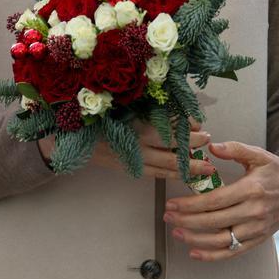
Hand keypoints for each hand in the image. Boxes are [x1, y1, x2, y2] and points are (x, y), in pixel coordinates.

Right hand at [37, 119, 215, 180]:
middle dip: (193, 146)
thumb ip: (145, 105)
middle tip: (209, 140)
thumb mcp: (121, 105)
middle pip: (172, 147)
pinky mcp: (129, 169)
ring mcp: (133, 159)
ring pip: (166, 166)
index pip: (168, 126)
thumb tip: (172, 103)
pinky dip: (171, 175)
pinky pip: (154, 175)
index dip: (186, 124)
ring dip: (188, 167)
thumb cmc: (95, 117)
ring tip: (206, 167)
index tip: (199, 121)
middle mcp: (136, 144)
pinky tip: (184, 176)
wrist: (70, 141)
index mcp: (135, 125)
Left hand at [163, 140, 278, 260]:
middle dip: (187, 220)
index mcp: (252, 190)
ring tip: (177, 232)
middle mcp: (254, 212)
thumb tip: (212, 147)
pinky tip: (195, 251)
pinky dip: (212, 255)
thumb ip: (235, 149)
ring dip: (195, 239)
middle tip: (168, 216)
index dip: (190, 204)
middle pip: (214, 221)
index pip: (215, 201)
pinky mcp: (257, 240)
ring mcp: (256, 229)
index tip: (173, 204)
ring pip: (221, 241)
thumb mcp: (258, 155)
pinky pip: (232, 252)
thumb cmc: (276, 172)